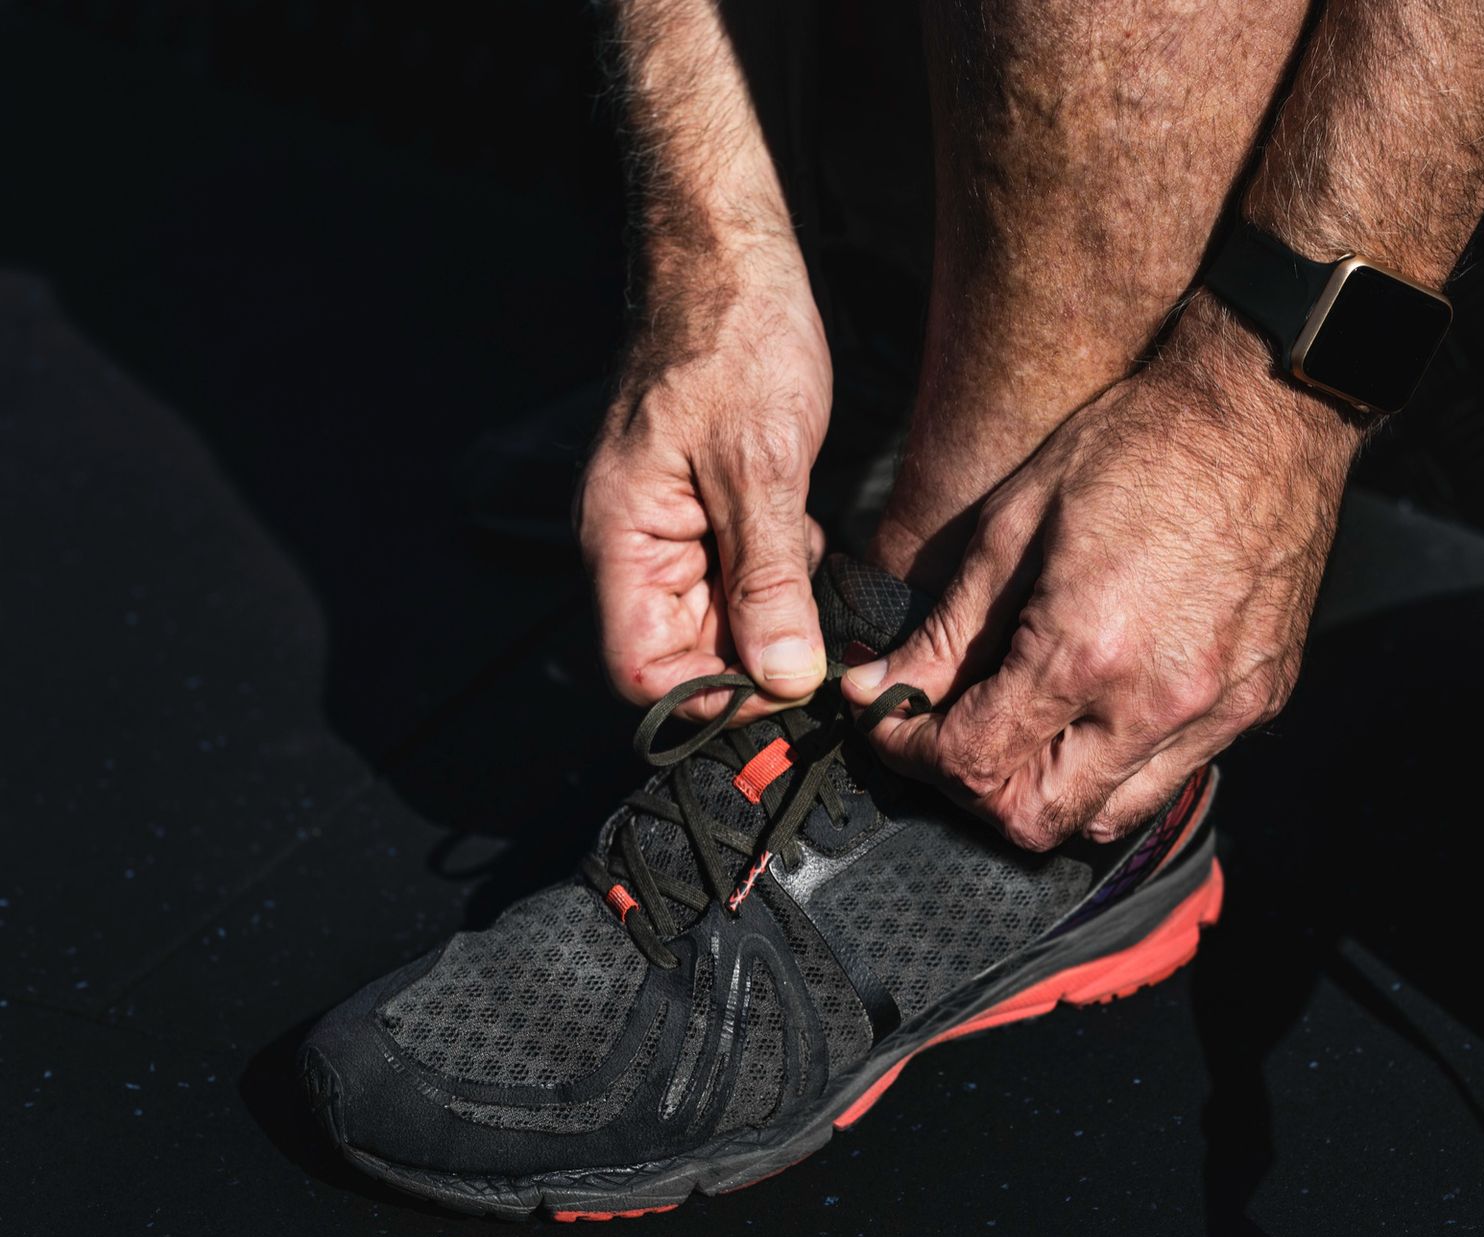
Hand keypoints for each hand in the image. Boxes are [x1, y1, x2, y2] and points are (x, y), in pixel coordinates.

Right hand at [580, 236, 831, 721]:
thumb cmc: (734, 339)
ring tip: (812, 566)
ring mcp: (670, 528)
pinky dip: (779, 575)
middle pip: (683, 653)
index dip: (712, 696)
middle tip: (824, 632)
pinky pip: (738, 577)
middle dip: (754, 657)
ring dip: (772, 615)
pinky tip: (808, 537)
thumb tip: (784, 679)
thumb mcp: (762, 465)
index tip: (787, 685)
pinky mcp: (707, 510)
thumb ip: (768, 579)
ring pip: (718, 620)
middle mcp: (634, 545)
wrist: (731, 256)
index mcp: (621, 538)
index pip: (643, 670)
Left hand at [843, 296, 1357, 848]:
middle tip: (947, 736)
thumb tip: (878, 687)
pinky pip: (1172, 774)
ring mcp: (1218, 711)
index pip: (974, 761)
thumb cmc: (1136, 447)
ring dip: (1046, 791)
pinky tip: (1093, 707)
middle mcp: (1157, 703)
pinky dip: (1116, 765)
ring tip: (1019, 729)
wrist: (1262, 411)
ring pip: (1107, 816)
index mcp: (1087, 651)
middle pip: (1036, 820)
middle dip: (972, 792)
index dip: (911, 752)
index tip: (890, 721)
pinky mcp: (1259, 702)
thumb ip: (948, 628)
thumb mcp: (1014, 524)